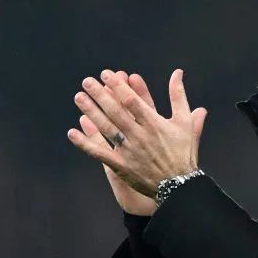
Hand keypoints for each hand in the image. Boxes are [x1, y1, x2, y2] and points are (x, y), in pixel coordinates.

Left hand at [69, 69, 207, 209]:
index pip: (132, 101)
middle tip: (87, 81)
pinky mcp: (121, 166)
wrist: (179, 185)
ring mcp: (129, 151)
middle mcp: (140, 136)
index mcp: (155, 124)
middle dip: (100, 95)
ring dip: (91, 112)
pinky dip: (85, 143)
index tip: (106, 74)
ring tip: (79, 97)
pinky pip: (100, 153)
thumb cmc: (183, 151)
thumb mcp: (184, 121)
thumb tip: (177, 72)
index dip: (118, 86)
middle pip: (116, 112)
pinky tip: (72, 133)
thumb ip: (178, 96)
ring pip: (106, 128)